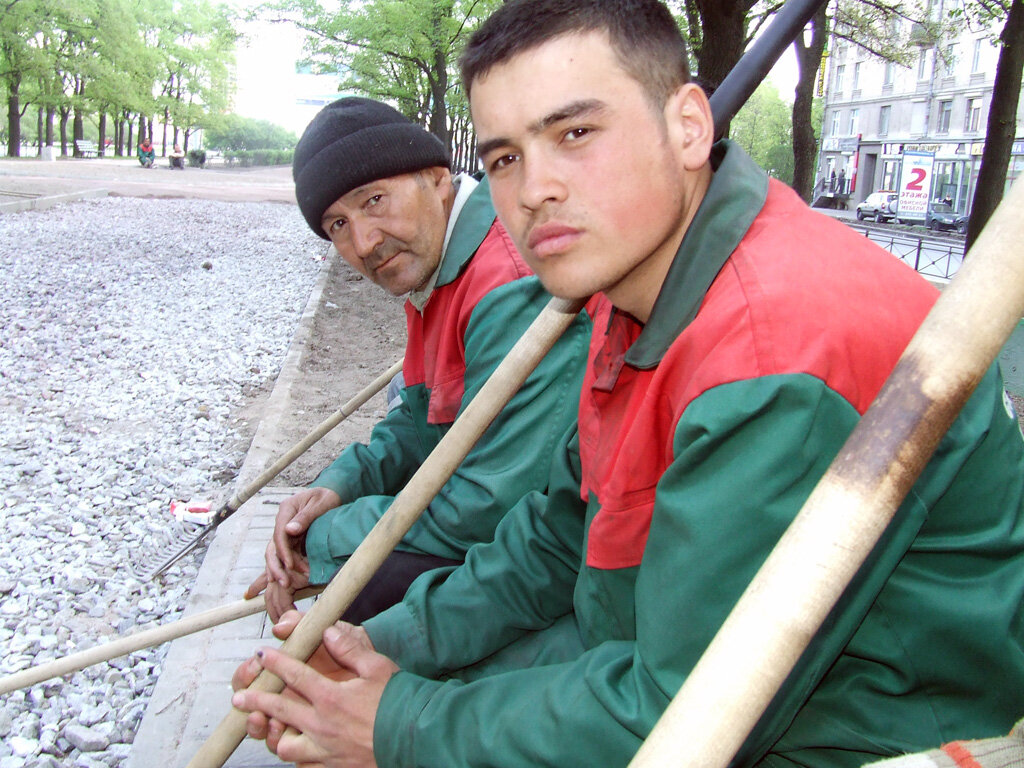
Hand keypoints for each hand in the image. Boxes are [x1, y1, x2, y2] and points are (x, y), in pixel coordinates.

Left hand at [232, 613, 393, 767]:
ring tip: (271, 729)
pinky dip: (299, 757)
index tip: (262, 655)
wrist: (415, 739)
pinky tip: (299, 750)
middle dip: (256, 701)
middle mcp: (322, 725)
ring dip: (277, 736)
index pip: (295, 675)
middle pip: (278, 711)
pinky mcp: (332, 766)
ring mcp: (325, 749)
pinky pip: (304, 766)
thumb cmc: (398, 701)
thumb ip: (350, 649)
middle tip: (240, 698)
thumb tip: (329, 632)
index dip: (276, 663)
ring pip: (285, 746)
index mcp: (331, 697)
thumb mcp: (378, 667)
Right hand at [245, 487, 340, 601]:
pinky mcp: (292, 538)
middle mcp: (283, 520)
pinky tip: (298, 577)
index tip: (290, 565)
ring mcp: (286, 530)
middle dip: (276, 565)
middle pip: (273, 545)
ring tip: (287, 585)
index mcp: (287, 509)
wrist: (334, 495)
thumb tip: (289, 530)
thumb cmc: (328, 496)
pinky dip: (292, 566)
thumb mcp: (321, 503)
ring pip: (278, 553)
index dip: (283, 550)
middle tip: (284, 582)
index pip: (279, 532)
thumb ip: (306, 516)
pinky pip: (288, 554)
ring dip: (281, 569)